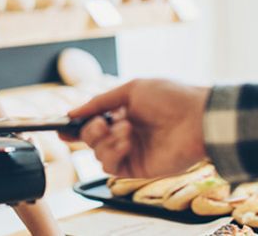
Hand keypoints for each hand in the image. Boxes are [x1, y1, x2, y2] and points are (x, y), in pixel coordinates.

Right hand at [66, 79, 209, 177]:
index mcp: (123, 112)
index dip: (75, 126)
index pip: (92, 122)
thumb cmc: (169, 97)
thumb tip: (73, 112)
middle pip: (90, 139)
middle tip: (103, 123)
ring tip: (127, 129)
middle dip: (90, 131)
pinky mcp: (137, 168)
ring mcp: (130, 151)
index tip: (61, 126)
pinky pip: (111, 166)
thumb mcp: (131, 89)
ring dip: (106, 140)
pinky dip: (114, 153)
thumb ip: (100, 102)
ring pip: (98, 154)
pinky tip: (128, 141)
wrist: (197, 118)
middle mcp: (124, 133)